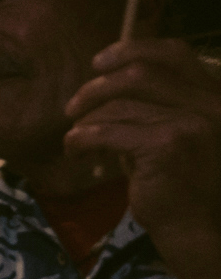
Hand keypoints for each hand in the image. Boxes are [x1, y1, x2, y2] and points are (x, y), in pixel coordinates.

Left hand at [65, 40, 220, 264]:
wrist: (197, 229)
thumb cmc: (181, 183)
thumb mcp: (175, 134)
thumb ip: (153, 106)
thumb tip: (103, 82)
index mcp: (215, 96)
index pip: (175, 53)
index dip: (132, 50)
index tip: (98, 62)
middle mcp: (212, 104)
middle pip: (139, 73)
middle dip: (97, 87)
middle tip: (72, 108)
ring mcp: (193, 122)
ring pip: (119, 105)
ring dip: (86, 120)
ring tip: (75, 140)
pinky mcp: (167, 145)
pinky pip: (107, 130)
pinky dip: (81, 139)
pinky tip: (76, 151)